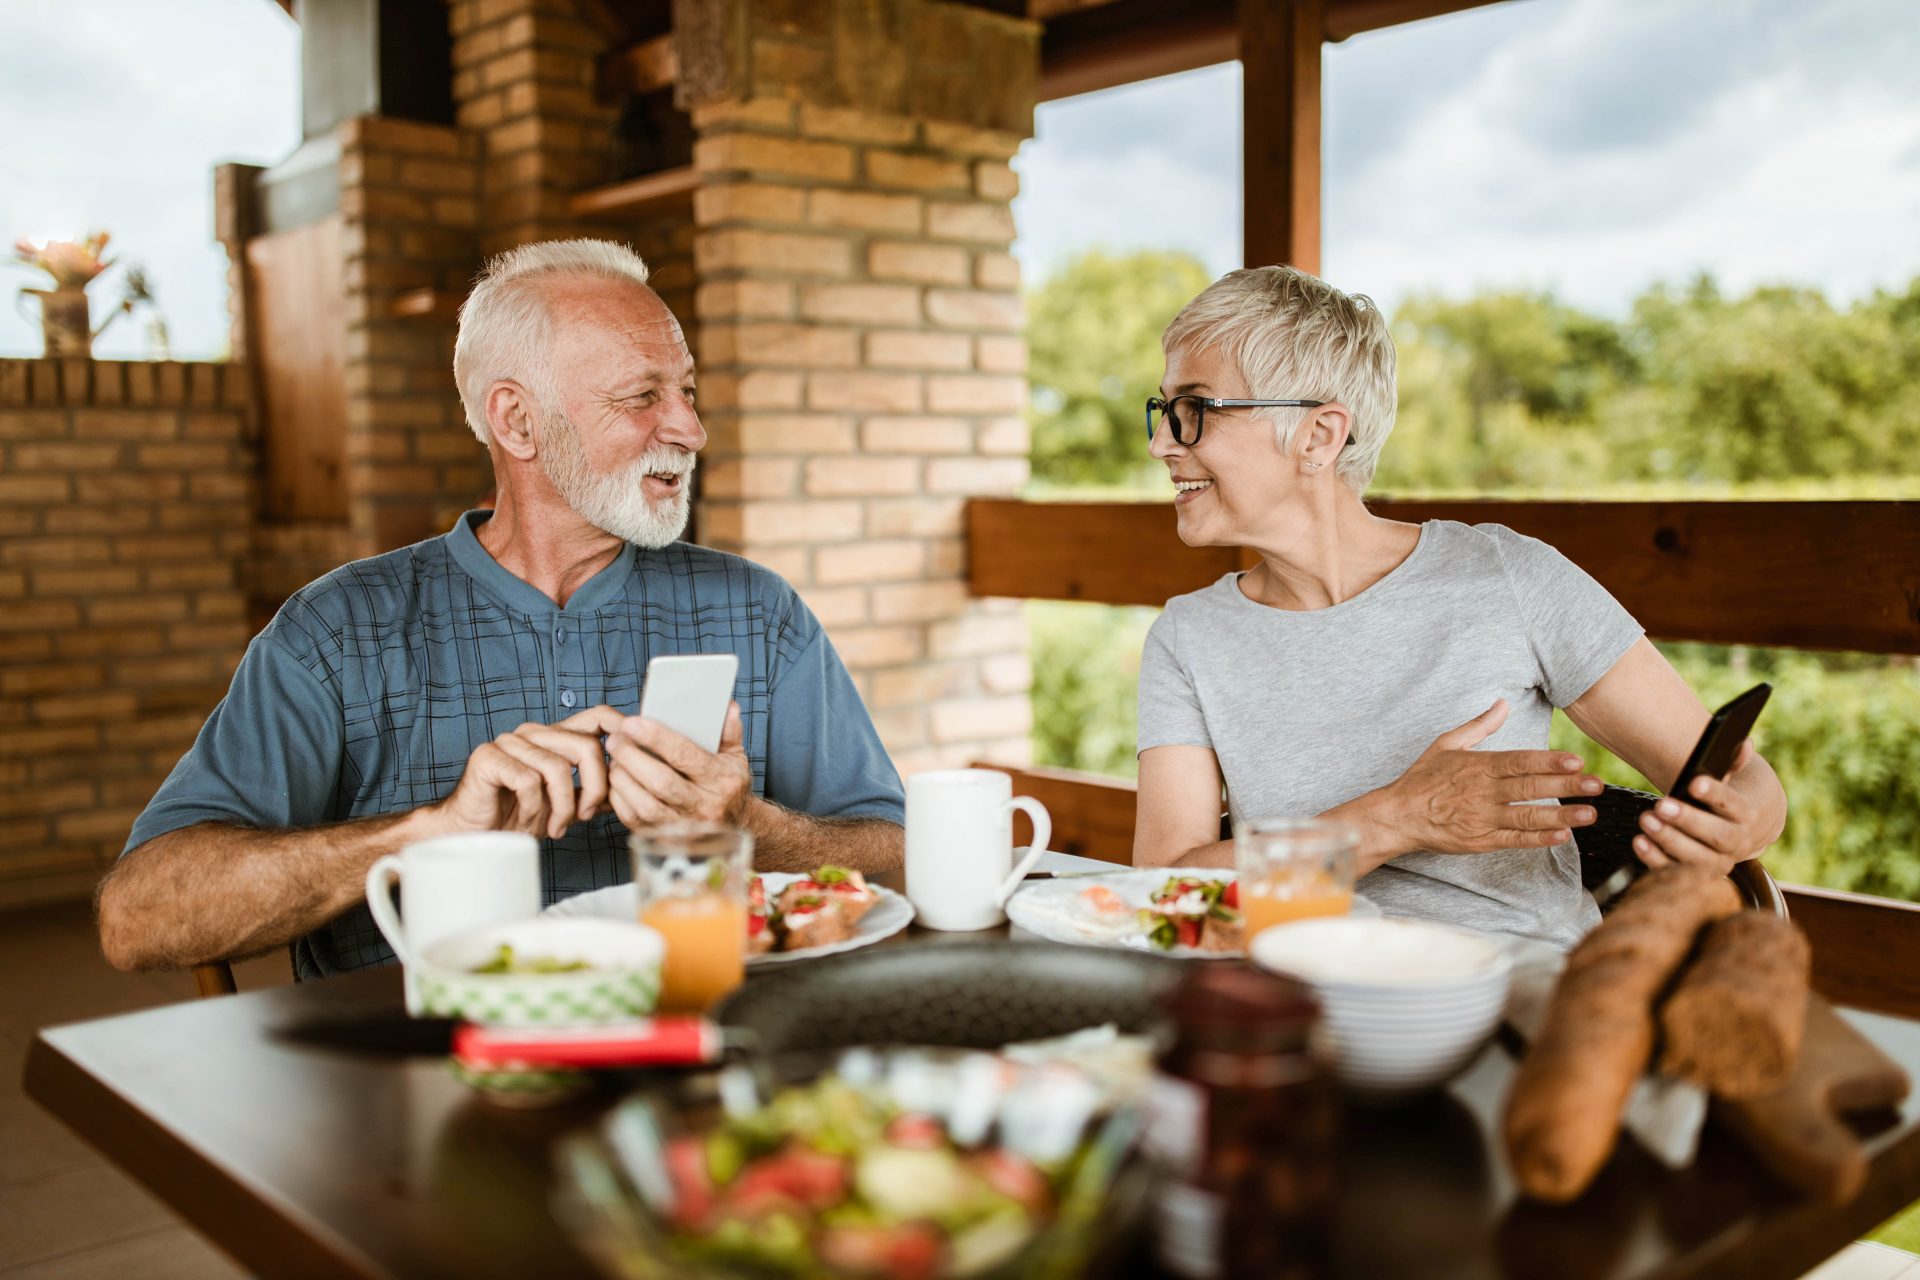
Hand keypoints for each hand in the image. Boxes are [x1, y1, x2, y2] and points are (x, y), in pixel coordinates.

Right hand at [429, 706, 624, 839]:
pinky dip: (533, 808)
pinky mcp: (489, 757)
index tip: (637, 754)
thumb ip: (592, 793)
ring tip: (556, 827)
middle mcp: (533, 732)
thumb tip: (628, 787)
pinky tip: (528, 820)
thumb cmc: (516, 817)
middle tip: (585, 816)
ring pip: (558, 767)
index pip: (597, 717)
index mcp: (554, 737)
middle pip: (586, 745)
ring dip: (563, 806)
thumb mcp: (565, 806)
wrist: (472, 835)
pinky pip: (528, 781)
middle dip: (595, 787)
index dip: (622, 729)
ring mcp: (510, 742)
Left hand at [605, 701, 752, 829]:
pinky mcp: (666, 838)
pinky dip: (620, 800)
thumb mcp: (736, 757)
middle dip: (632, 757)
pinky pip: (636, 821)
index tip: (632, 723)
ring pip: (645, 804)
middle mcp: (705, 805)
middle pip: (661, 781)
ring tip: (613, 759)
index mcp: (721, 780)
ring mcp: (685, 826)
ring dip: (623, 779)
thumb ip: (729, 731)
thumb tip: (726, 707)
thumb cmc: (729, 786)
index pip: (685, 755)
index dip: (656, 738)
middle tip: (614, 739)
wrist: (737, 827)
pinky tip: (616, 782)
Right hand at [1381, 699, 1605, 854]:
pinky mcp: (1480, 841)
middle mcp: (1483, 792)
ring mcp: (1483, 818)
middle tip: (1595, 785)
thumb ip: (1479, 725)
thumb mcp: (1446, 744)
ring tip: (1589, 814)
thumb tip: (1502, 704)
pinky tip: (1562, 836)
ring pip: (1527, 816)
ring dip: (1560, 815)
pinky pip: (1514, 840)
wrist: (1398, 815)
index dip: (1548, 762)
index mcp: (1478, 766)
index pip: (1519, 762)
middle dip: (1566, 786)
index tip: (1575, 761)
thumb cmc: (1422, 778)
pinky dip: (1538, 839)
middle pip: (1529, 787)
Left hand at [1634, 739, 1765, 872]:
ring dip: (1669, 840)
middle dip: (1688, 820)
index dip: (1715, 794)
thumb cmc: (1726, 799)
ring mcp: (1717, 862)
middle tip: (1661, 805)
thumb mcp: (1733, 780)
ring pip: (1697, 858)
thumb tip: (1743, 744)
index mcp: (1746, 815)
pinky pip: (1676, 871)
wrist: (1739, 832)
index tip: (1694, 782)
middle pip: (1717, 835)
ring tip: (1646, 821)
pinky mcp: (1696, 875)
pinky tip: (1639, 842)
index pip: (1733, 804)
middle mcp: (1737, 843)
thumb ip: (1733, 763)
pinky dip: (1655, 859)